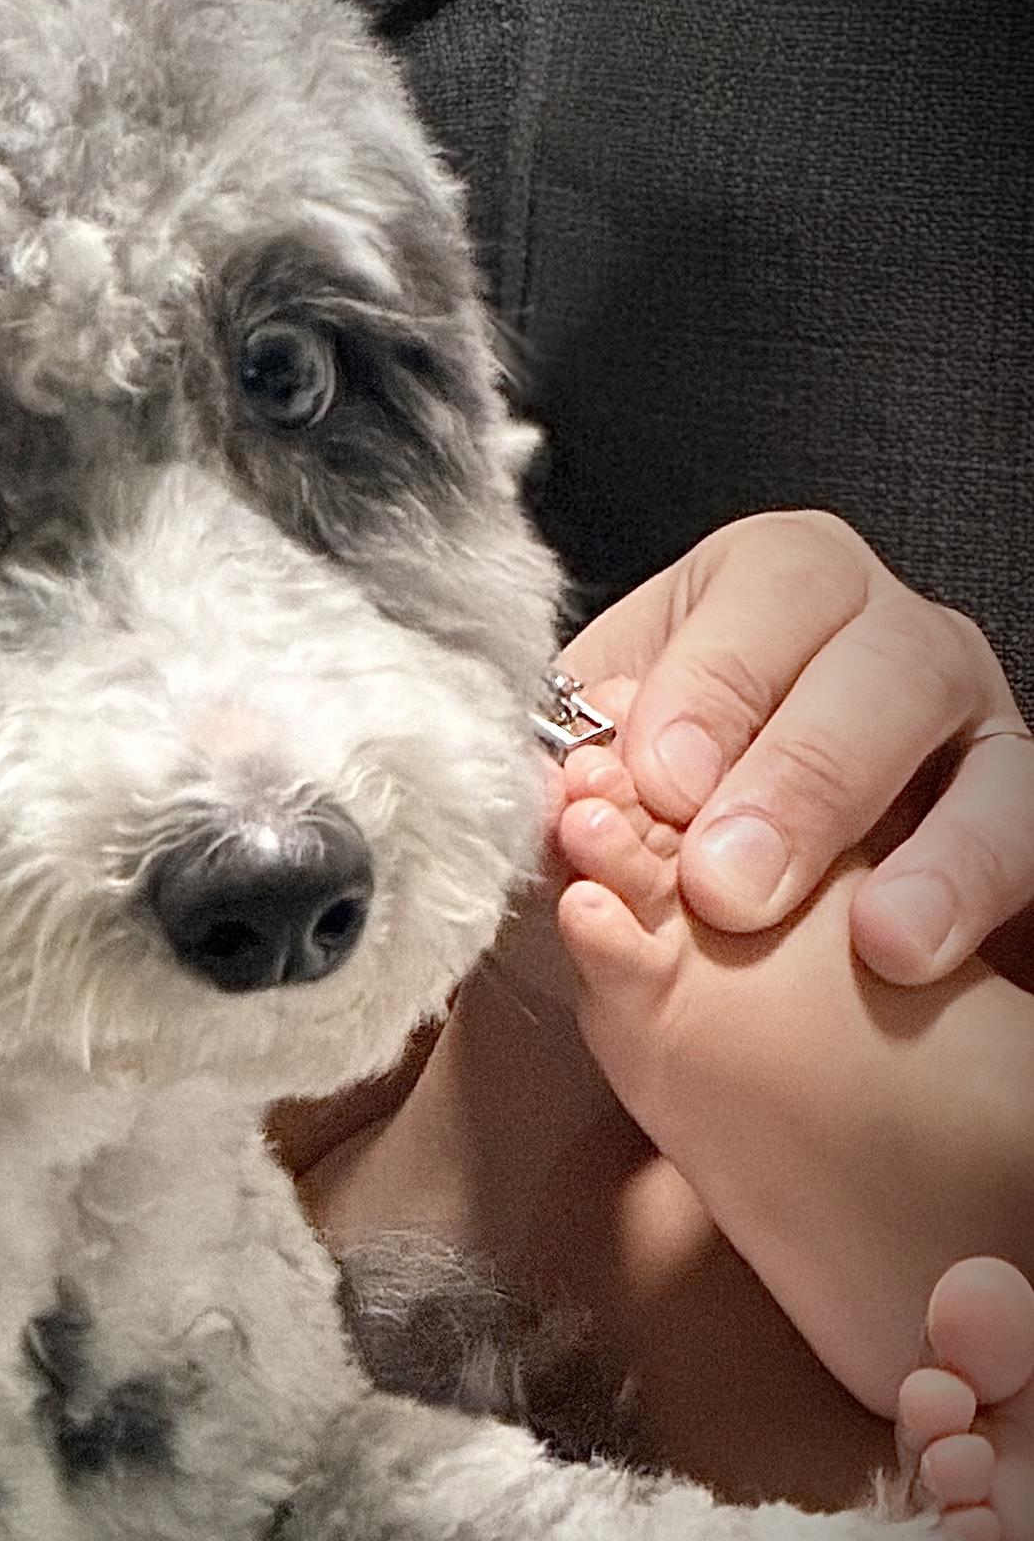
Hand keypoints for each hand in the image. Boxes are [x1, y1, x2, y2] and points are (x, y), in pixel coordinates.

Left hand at [560, 510, 1033, 984]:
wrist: (711, 900)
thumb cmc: (637, 810)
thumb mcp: (590, 772)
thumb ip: (575, 769)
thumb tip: (554, 794)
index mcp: (768, 588)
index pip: (766, 592)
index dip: (713, 683)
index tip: (661, 783)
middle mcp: (882, 633)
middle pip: (884, 667)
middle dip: (802, 781)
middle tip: (728, 886)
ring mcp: (966, 718)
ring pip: (984, 750)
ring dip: (924, 854)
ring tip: (870, 941)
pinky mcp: (1014, 804)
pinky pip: (1022, 836)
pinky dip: (969, 894)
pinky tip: (906, 952)